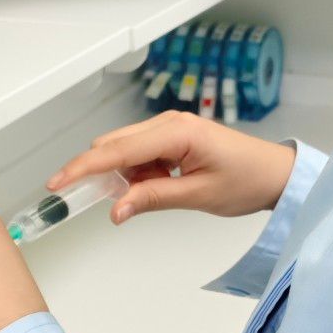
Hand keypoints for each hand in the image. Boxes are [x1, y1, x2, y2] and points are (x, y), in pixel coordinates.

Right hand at [52, 112, 295, 224]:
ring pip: (124, 151)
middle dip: (99, 174)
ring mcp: (169, 128)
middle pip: (113, 145)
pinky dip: (138, 174)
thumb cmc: (246, 180)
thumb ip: (153, 199)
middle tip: (96, 202)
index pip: (117, 150)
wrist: (275, 173)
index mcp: (176, 132)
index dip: (83, 168)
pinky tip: (158, 187)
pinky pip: (140, 155)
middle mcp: (168, 123)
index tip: (57, 184)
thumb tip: (115, 210)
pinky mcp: (172, 137)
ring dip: (124, 177)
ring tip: (154, 195)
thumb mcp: (198, 196)